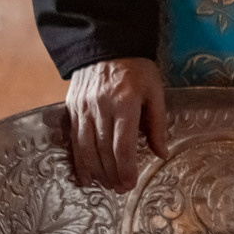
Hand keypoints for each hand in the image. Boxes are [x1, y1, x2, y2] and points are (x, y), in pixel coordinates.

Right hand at [66, 58, 168, 192]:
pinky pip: (73, 139)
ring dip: (95, 171)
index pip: (123, 144)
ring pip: (86, 147)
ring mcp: (83, 108)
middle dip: (111, 174)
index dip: (126, 168)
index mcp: (124, 102)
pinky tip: (85, 175)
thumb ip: (157, 123)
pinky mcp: (71, 108)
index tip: (130, 184)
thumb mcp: (155, 90)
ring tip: (106, 185)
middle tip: (120, 189)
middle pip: (103, 150)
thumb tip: (161, 153)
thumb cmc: (136, 68)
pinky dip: (78, 160)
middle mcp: (100, 107)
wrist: (106, 44)